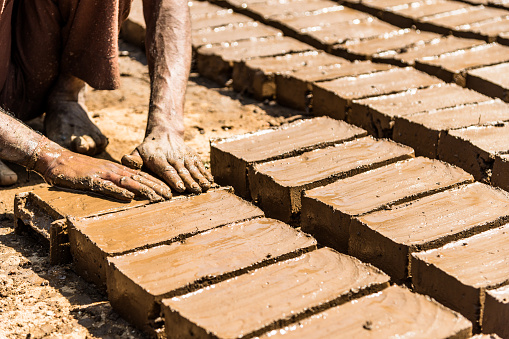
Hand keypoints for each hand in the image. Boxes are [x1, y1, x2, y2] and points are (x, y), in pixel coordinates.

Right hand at [33, 140, 171, 201]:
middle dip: (155, 187)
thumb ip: (114, 179)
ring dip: (144, 189)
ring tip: (157, 197)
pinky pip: (107, 186)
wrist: (57, 159)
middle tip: (170, 196)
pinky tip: (130, 196)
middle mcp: (112, 170)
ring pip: (127, 182)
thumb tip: (129, 190)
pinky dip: (119, 191)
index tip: (168, 190)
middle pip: (139, 178)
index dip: (155, 182)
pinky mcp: (90, 180)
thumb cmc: (78, 169)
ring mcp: (102, 174)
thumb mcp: (100, 172)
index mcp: (116, 168)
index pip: (140, 175)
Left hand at [121, 127, 212, 193]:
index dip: (174, 179)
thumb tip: (125, 160)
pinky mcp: (192, 155)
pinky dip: (205, 172)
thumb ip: (132, 159)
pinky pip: (199, 163)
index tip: (180, 188)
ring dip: (200, 177)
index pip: (167, 169)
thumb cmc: (148, 149)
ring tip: (205, 187)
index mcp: (157, 158)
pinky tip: (210, 180)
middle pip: (182, 170)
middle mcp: (172, 156)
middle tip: (195, 190)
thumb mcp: (137, 152)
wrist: (164, 133)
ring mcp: (184, 155)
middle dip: (189, 181)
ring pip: (192, 166)